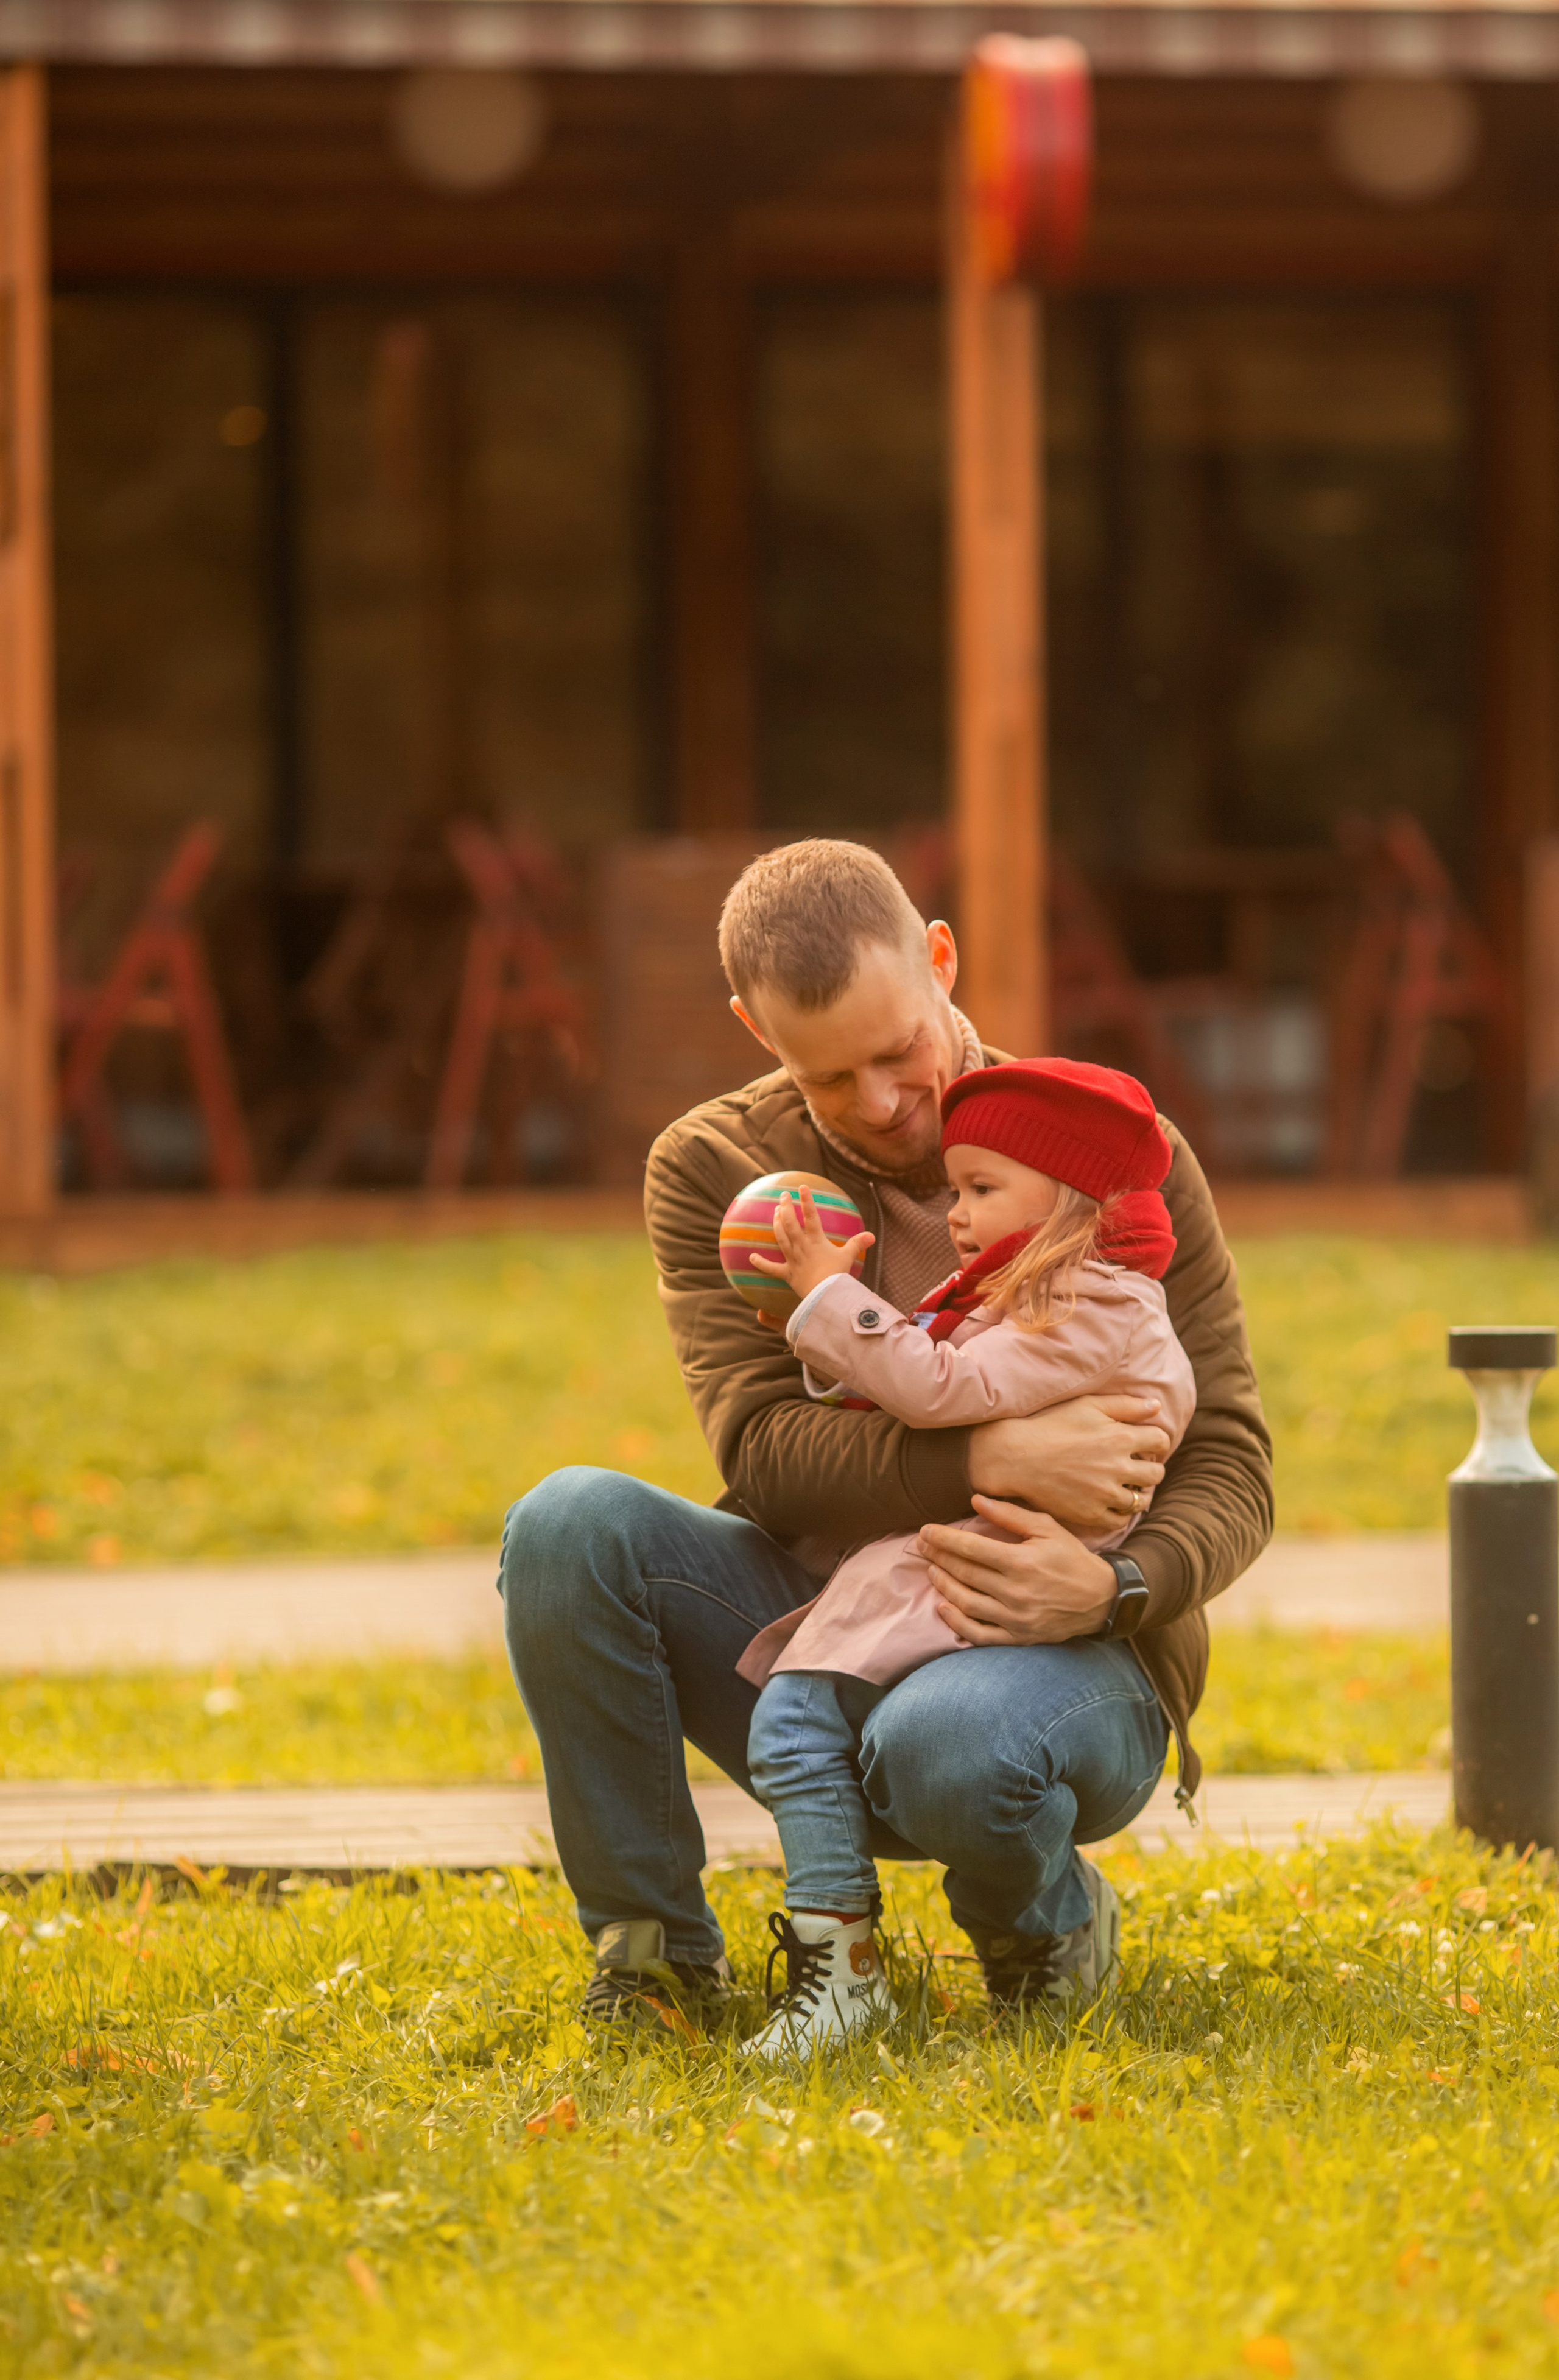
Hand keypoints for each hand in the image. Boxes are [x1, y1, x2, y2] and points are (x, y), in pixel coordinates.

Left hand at [747, 1187, 874, 1303]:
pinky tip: (751, 1256)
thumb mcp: (848, 1257)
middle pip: (790, 1223)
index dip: (806, 1200)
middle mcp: (802, 1246)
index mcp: (816, 1240)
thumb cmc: (837, 1275)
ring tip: (774, 1212)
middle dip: (785, 1207)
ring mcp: (792, 1258)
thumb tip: (871, 1236)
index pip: (810, 1215)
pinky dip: (760, 1263)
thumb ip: (857, 1244)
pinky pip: (771, 1268)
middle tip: (782, 1196)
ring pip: (780, 1237)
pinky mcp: (787, 1273)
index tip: (801, 1187)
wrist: (825, 1294)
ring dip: (776, 1224)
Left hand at [920, 1499, 1116, 1644]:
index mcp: (1022, 1561)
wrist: (1101, 1599)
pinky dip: (958, 1623)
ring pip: (967, 1603)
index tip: (925, 1531)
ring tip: (932, 1570)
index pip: (971, 1547)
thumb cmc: (1073, 1559)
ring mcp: (1016, 1617)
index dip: (944, 1538)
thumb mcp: (1048, 1528)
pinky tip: (944, 1608)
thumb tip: (975, 1500)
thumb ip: (1010, 1515)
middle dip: (938, 1557)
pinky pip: (980, 1634)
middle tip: (921, 1546)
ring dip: (944, 1585)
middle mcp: (1016, 1591)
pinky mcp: (1018, 1637)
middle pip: (964, 1573)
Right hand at [967, 1395, 1168, 1533]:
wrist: (1016, 1457)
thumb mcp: (1088, 1406)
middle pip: (1156, 1473)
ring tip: (1124, 1485)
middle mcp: (1119, 1468)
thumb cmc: (1051, 1426)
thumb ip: (1126, 1405)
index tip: (1144, 1444)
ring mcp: (1106, 1494)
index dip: (1155, 1441)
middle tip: (1134, 1466)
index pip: (1161, 1441)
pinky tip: (1111, 1502)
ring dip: (1137, 1492)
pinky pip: (1121, 1519)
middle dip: (1149, 1468)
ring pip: (1141, 1500)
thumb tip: (1157, 1405)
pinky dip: (1121, 1512)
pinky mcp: (1091, 1514)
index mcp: (1121, 1438)